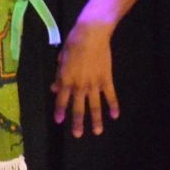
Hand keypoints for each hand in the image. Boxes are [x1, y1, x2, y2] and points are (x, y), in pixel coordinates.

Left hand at [52, 19, 117, 137]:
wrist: (91, 34)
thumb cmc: (73, 43)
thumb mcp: (62, 59)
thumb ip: (59, 75)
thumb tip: (54, 88)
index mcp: (66, 79)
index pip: (61, 99)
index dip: (60, 110)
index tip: (59, 121)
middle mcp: (79, 85)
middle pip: (78, 107)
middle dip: (77, 122)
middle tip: (78, 135)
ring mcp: (94, 83)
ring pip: (95, 105)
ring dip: (96, 120)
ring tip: (97, 131)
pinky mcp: (106, 79)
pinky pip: (110, 95)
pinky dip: (113, 105)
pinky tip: (115, 115)